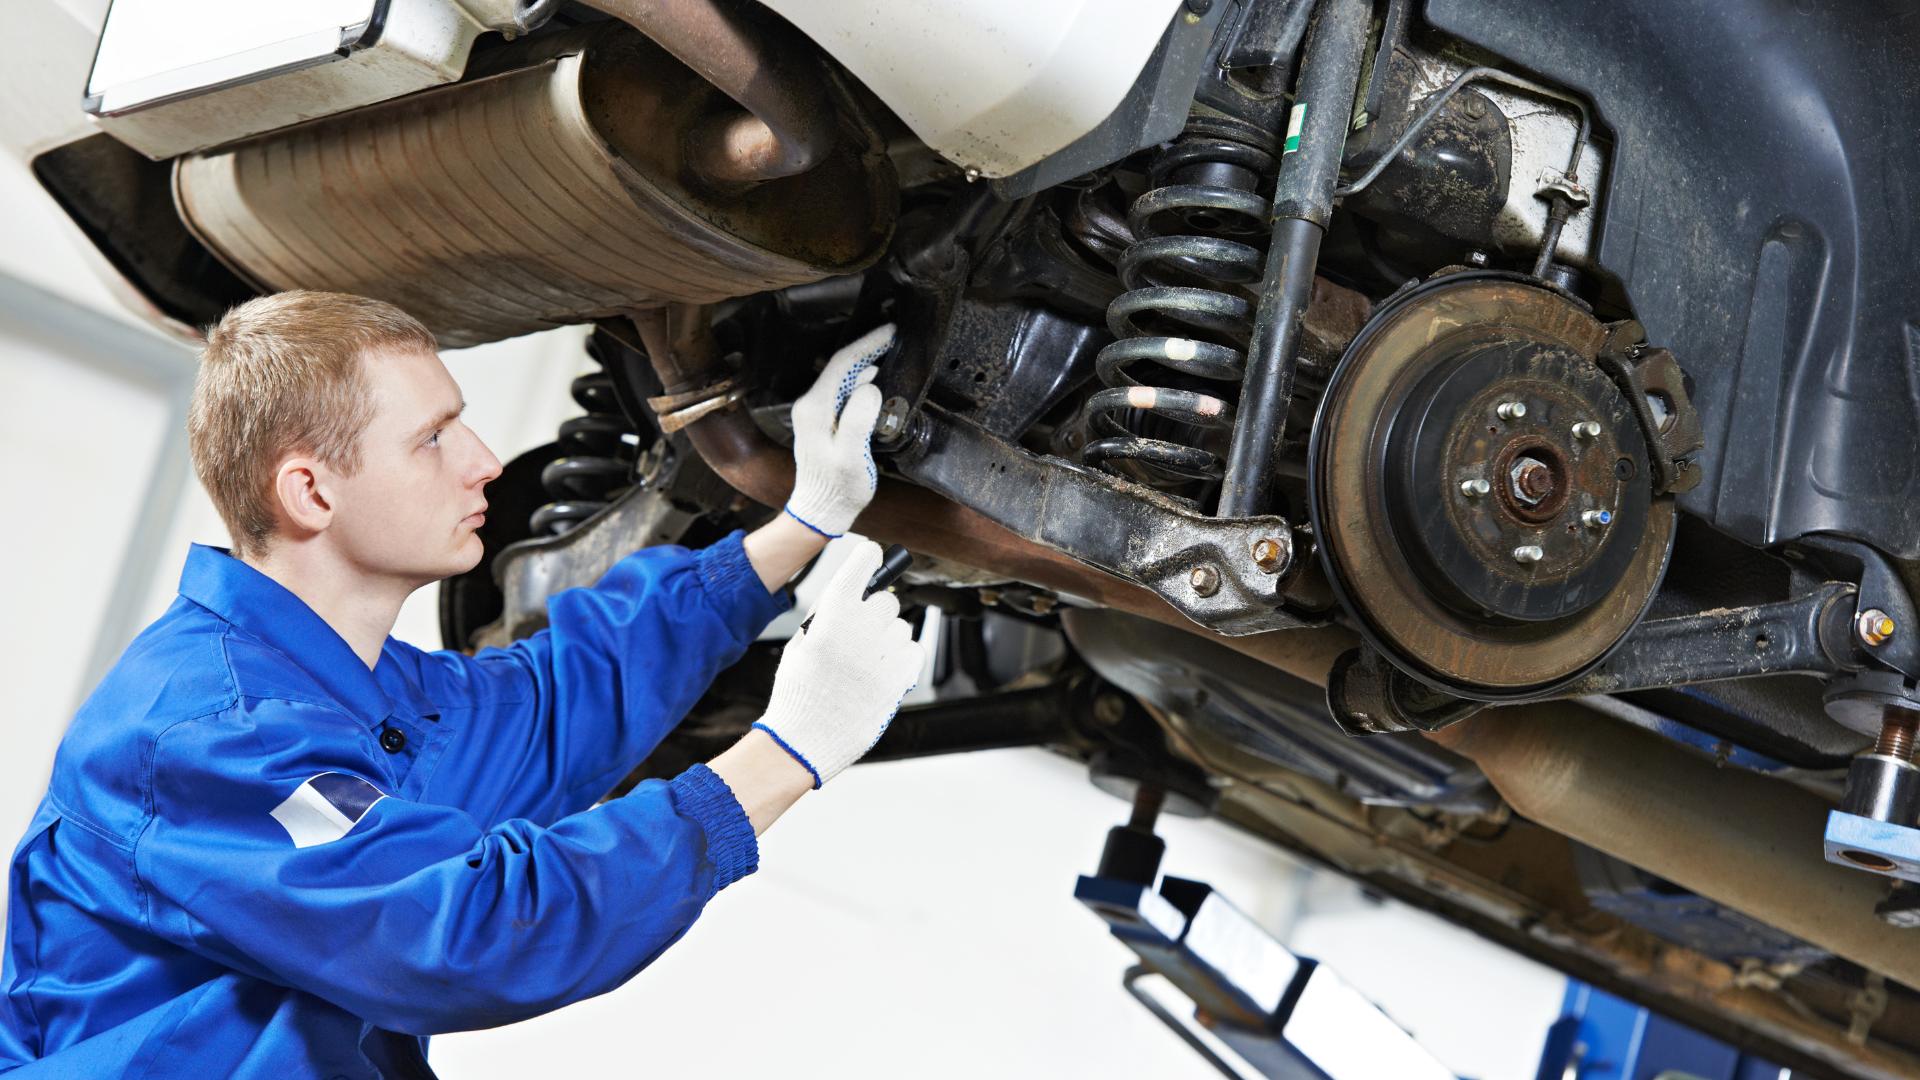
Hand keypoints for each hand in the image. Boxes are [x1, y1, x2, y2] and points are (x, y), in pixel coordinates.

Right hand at [753, 540, 922, 786]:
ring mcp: (885, 651)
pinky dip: (902, 658)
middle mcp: (862, 626)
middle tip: (857, 636)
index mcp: (833, 612)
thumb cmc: (799, 691)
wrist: (806, 738)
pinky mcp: (902, 675)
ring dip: (887, 639)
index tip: (872, 556)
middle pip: (887, 600)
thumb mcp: (800, 643)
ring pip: (901, 627)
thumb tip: (851, 593)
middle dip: (874, 613)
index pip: (863, 562)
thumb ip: (827, 614)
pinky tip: (880, 673)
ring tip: (864, 664)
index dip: (868, 557)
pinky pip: (914, 650)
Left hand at [783, 324, 894, 537]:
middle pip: (843, 366)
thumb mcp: (852, 455)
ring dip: (867, 365)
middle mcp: (811, 406)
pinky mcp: (823, 422)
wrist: (821, 510)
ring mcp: (816, 414)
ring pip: (844, 378)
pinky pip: (844, 393)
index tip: (890, 332)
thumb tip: (870, 389)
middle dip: (869, 349)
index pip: (843, 363)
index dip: (869, 344)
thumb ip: (859, 419)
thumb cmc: (837, 488)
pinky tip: (878, 384)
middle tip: (895, 338)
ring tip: (891, 356)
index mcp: (815, 408)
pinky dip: (862, 383)